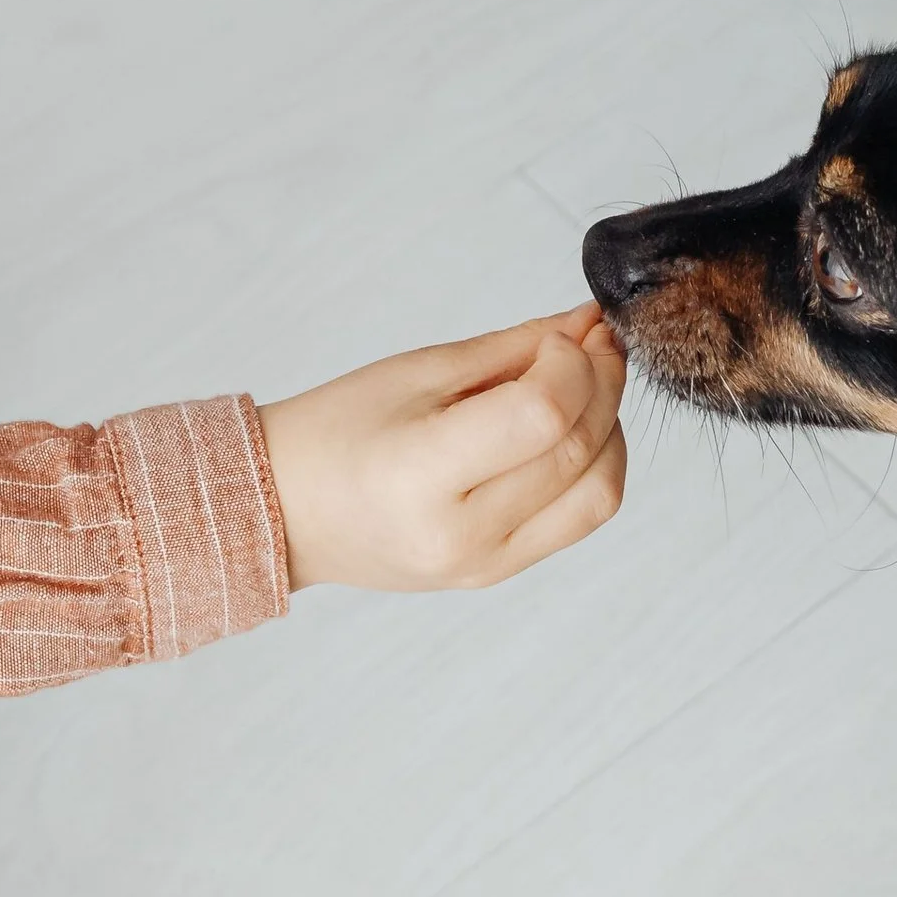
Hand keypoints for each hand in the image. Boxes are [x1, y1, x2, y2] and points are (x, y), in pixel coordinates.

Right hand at [257, 304, 627, 590]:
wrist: (286, 510)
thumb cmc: (335, 432)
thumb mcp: (418, 371)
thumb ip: (515, 348)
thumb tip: (587, 323)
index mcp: (420, 474)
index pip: (542, 416)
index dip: (574, 364)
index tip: (567, 334)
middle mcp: (460, 533)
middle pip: (579, 452)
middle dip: (604, 384)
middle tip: (593, 343)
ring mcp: (484, 563)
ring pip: (598, 495)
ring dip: (610, 430)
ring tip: (583, 391)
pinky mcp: (498, 573)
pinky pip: (578, 521)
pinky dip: (590, 469)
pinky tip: (565, 434)